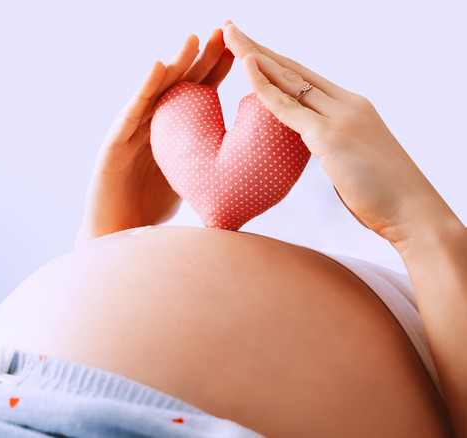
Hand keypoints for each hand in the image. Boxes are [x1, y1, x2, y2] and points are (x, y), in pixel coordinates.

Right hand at [76, 29, 233, 245]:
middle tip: (222, 32)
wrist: (117, 237)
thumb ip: (209, 164)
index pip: (199, 93)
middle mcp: (150, 125)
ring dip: (175, 63)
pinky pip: (131, 113)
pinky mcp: (113, 144)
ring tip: (193, 40)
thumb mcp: (190, 182)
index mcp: (171, 131)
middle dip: (201, 58)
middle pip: (179, 84)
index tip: (241, 48)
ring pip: (155, 91)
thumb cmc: (150, 213)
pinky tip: (157, 69)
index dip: (218, 71)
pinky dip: (144, 90)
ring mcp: (130, 132)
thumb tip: (249, 162)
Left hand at [222, 22, 461, 248]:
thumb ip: (332, 146)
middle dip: (258, 48)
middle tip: (230, 28)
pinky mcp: (330, 136)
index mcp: (350, 108)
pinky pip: (288, 107)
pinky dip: (265, 86)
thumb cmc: (383, 194)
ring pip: (288, 79)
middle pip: (292, 68)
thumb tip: (318, 148)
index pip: (304, 77)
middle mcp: (345, 104)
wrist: (413, 211)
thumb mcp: (352, 160)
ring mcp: (338, 117)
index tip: (250, 49)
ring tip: (229, 35)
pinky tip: (247, 67)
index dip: (274, 61)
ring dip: (254, 55)